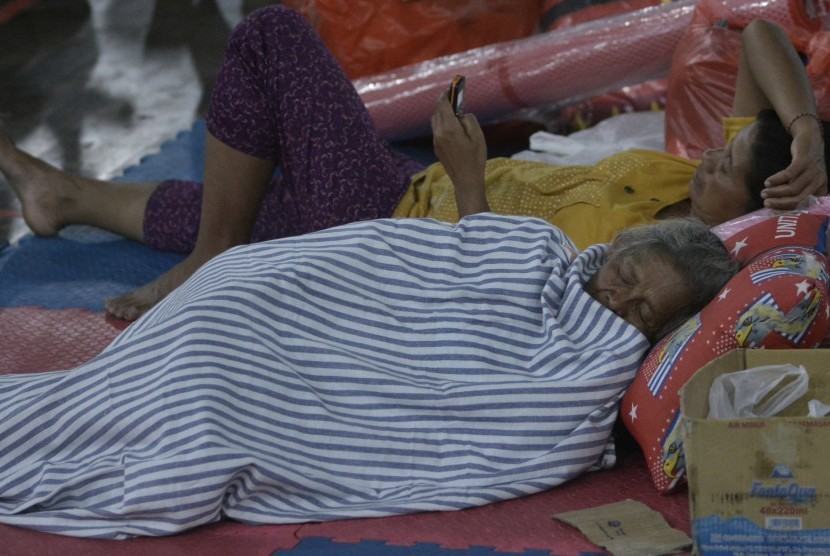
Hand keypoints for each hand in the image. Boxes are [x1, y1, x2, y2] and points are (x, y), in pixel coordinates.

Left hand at [431, 92, 488, 216]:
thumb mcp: (478, 136)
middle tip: (455, 98)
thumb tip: (462, 114)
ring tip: (454, 113)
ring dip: (442, 113)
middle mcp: (439, 134)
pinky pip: (437, 130)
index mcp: (449, 129)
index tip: (451, 88)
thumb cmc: (475, 159)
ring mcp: (436, 142)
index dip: (446, 94)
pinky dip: (442, 124)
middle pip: (437, 111)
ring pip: (435, 121)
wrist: (466, 181)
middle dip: (444, 103)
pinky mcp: (436, 148)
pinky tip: (453, 127)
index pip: (443, 105)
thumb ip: (469, 120)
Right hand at [762, 129, 826, 209]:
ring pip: (793, 188)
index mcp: (820, 189)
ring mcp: (813, 171)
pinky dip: (777, 179)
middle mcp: (819, 181)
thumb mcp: (806, 180)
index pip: (804, 206)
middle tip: (766, 203)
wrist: (810, 139)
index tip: (772, 213)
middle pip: (798, 199)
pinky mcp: (804, 161)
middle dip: (780, 204)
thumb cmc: (804, 164)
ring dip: (775, 192)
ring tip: (764, 192)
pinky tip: (768, 182)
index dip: (787, 211)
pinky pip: (789, 174)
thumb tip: (777, 208)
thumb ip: (798, 192)